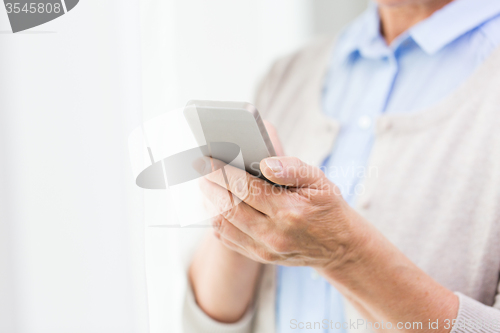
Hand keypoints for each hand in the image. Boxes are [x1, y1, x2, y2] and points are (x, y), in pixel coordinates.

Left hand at [199, 154, 364, 269]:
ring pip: (224, 224)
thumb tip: (264, 162)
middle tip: (199, 169)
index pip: (245, 188)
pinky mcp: (260, 256)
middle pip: (229, 206)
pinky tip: (216, 205)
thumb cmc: (327, 207)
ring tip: (205, 183)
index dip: (222, 172)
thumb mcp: (319, 181)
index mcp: (289, 210)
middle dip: (210, 185)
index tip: (206, 159)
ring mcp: (265, 249)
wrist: (338, 246)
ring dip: (210, 202)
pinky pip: (228, 239)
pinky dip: (217, 220)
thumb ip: (292, 168)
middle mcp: (274, 233)